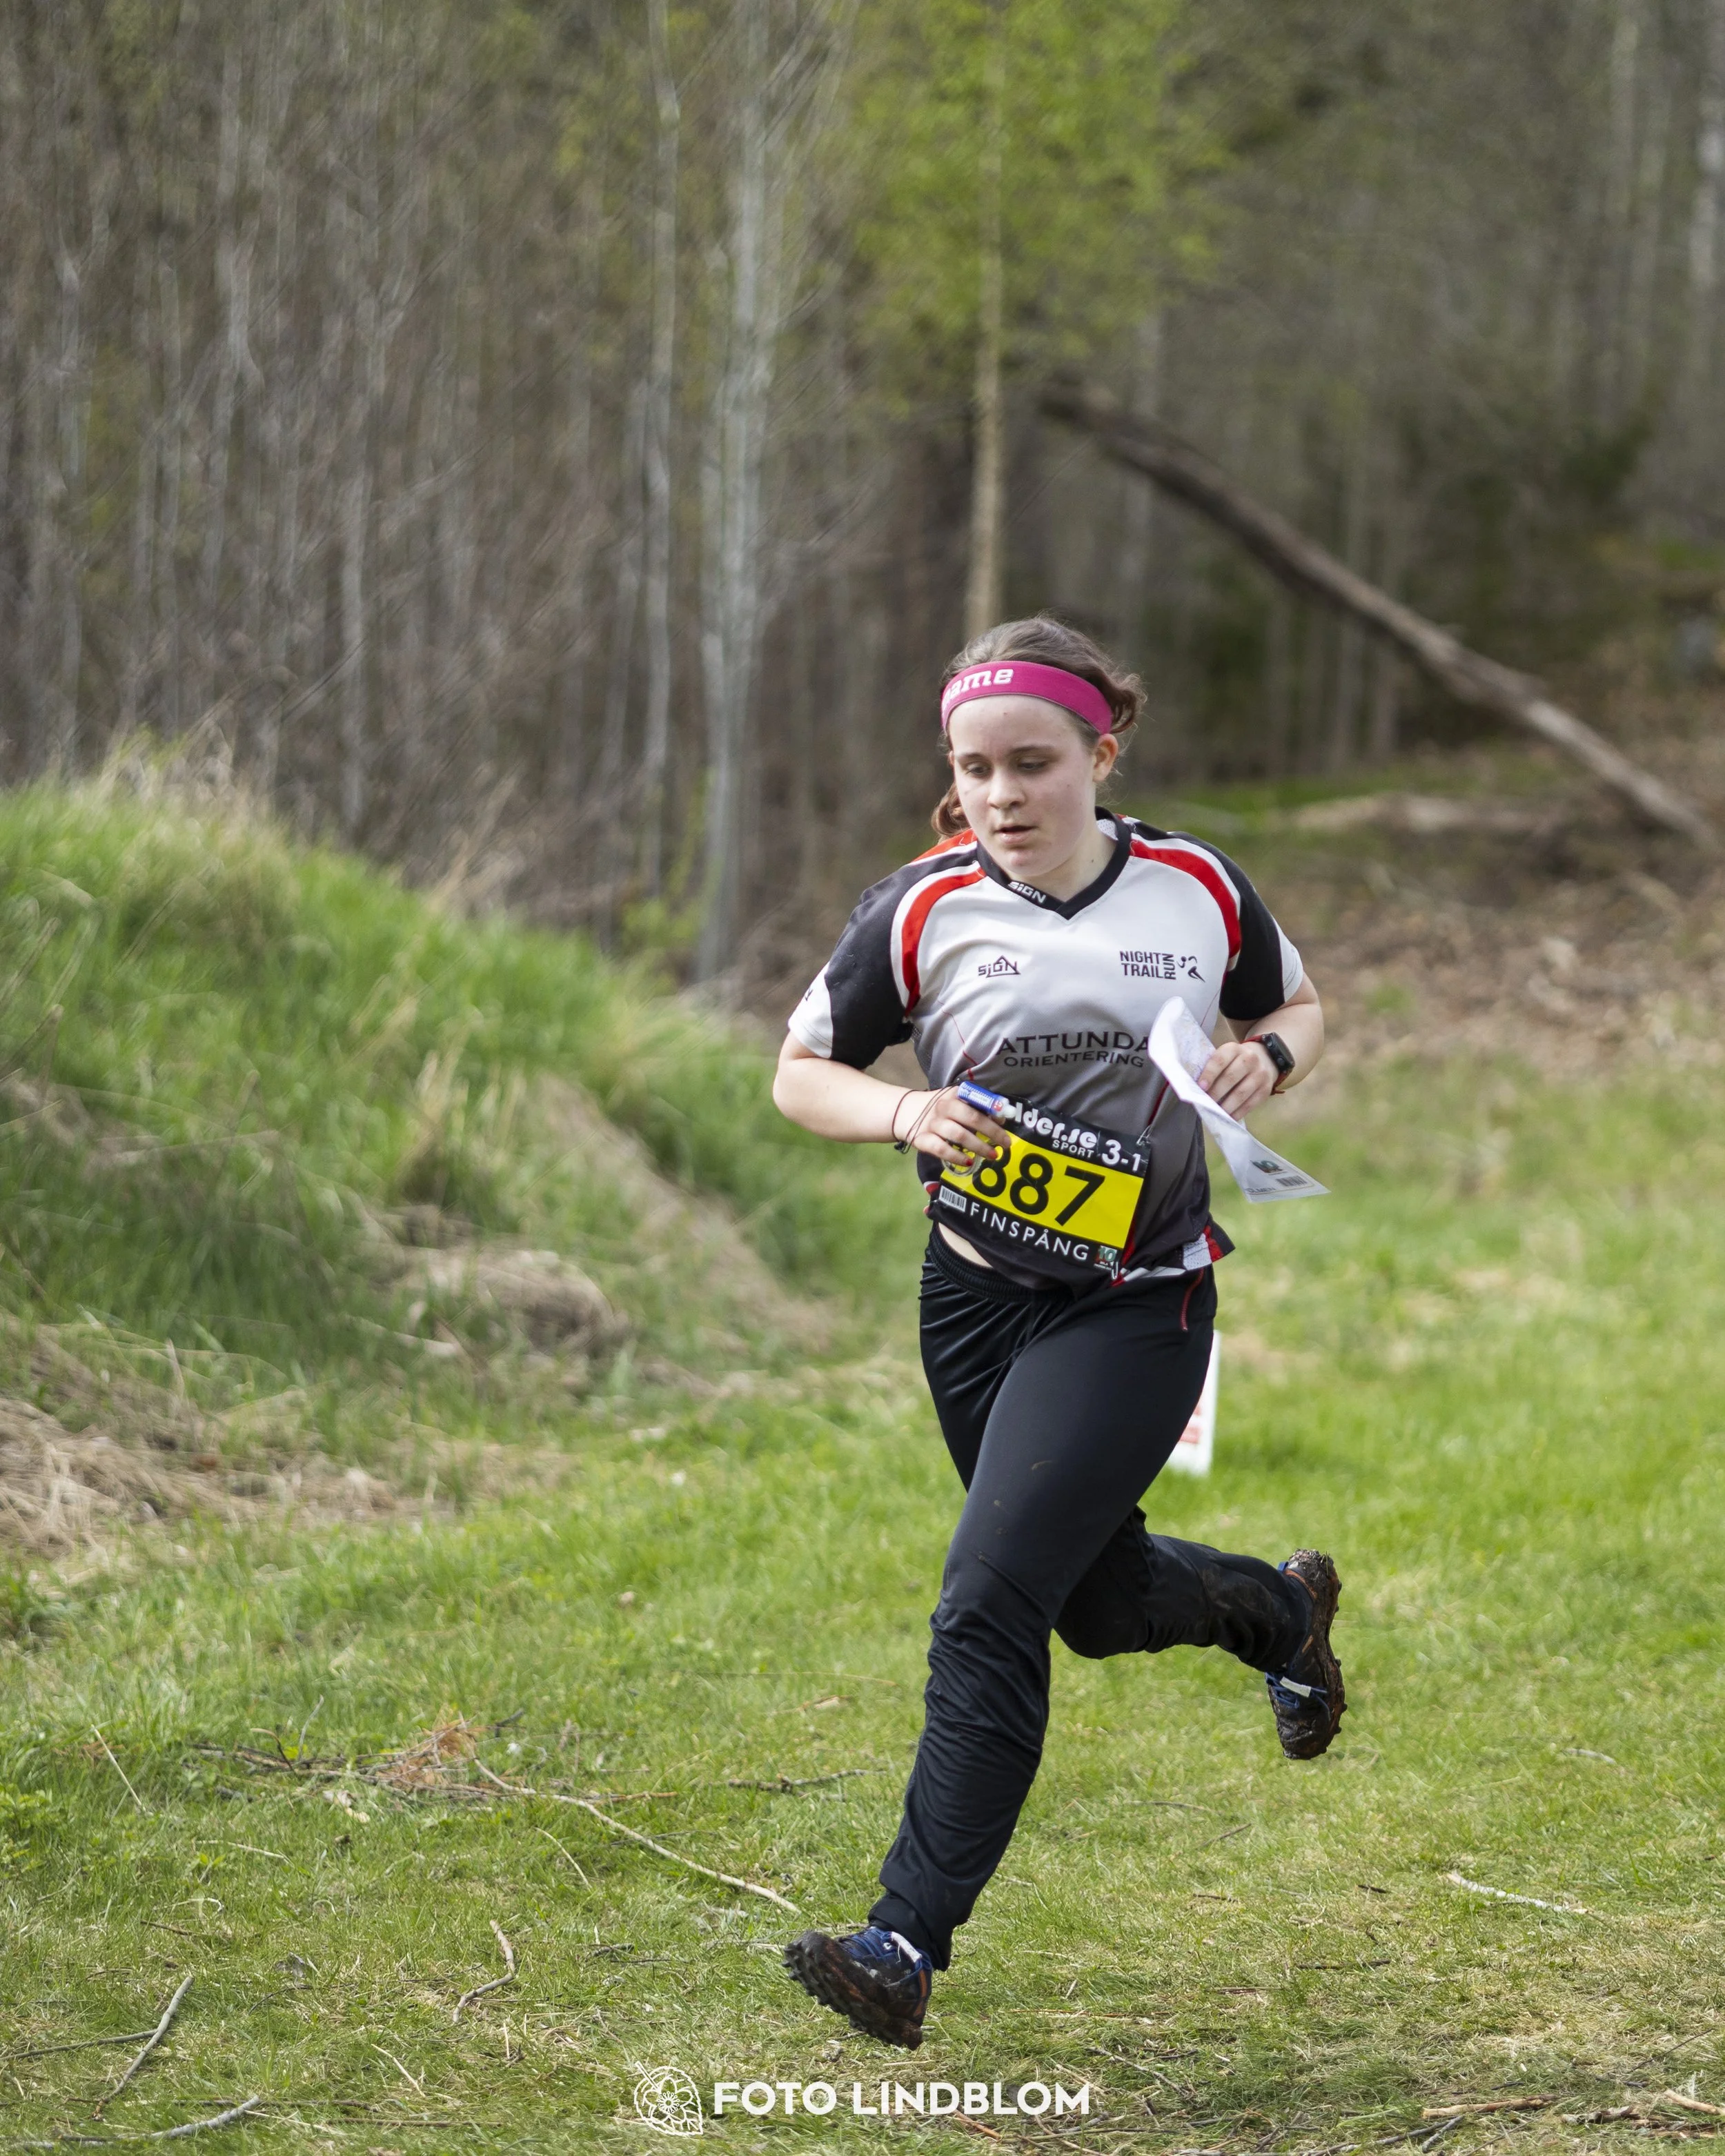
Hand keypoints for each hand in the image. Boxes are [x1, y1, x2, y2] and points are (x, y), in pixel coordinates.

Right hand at [894, 1087, 1010, 1168]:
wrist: (907, 1111)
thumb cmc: (942, 1109)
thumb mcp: (958, 1101)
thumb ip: (978, 1107)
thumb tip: (1001, 1117)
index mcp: (955, 1095)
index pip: (978, 1100)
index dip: (993, 1111)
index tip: (1004, 1122)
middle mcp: (943, 1107)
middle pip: (971, 1118)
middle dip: (992, 1132)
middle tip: (1006, 1144)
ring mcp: (932, 1123)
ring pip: (958, 1135)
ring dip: (978, 1146)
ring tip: (993, 1155)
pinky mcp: (922, 1139)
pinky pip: (941, 1149)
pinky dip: (956, 1156)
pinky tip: (969, 1162)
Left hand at [1198, 1039, 1278, 1118]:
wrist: (1265, 1059)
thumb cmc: (1235, 1061)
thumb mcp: (1226, 1056)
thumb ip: (1213, 1068)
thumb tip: (1197, 1089)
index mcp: (1234, 1049)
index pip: (1219, 1060)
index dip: (1209, 1074)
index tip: (1201, 1087)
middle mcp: (1249, 1059)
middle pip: (1230, 1078)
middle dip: (1215, 1092)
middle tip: (1205, 1103)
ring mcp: (1260, 1074)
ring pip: (1240, 1093)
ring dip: (1226, 1106)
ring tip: (1215, 1113)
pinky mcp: (1266, 1089)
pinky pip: (1250, 1104)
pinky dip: (1237, 1113)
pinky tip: (1228, 1117)